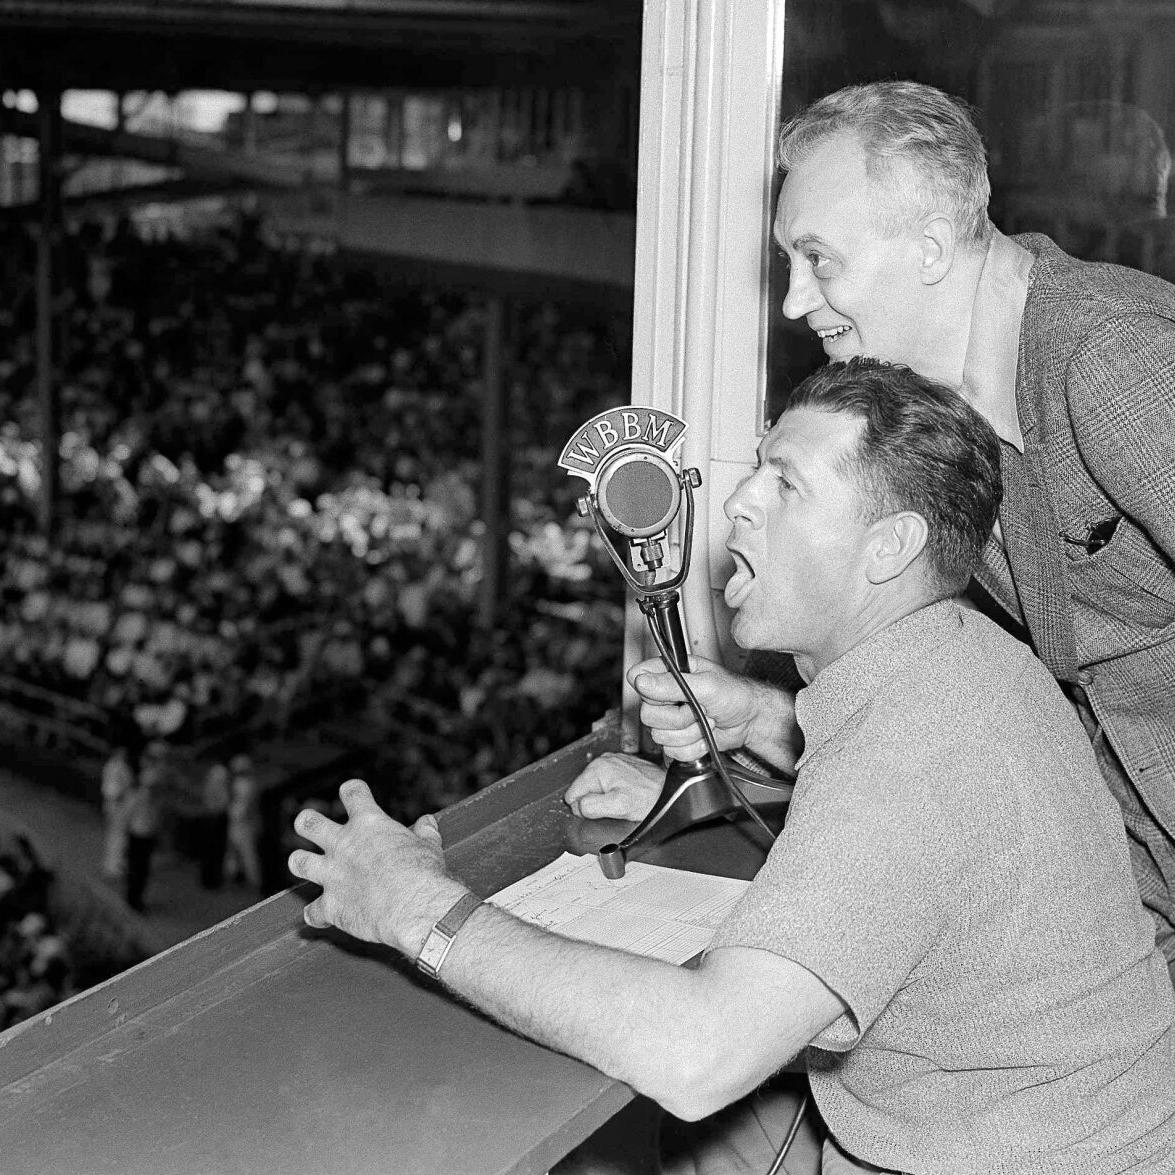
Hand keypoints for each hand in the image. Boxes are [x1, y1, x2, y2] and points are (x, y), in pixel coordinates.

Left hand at [288, 778, 467, 957]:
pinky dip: (316, 914)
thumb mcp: (429, 846)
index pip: (352, 794)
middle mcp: (344, 845)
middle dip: (306, 823)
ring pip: (298, 862)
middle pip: (309, 823)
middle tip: (308, 825)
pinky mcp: (331, 906)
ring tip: (305, 864)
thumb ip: (424, 832)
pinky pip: (312, 912)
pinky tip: (321, 916)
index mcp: (369, 824)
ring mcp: (332, 876)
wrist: (413, 908)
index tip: (353, 794)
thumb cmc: (423, 874)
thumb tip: (427, 822)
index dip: (352, 791)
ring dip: (301, 863)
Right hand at [564, 752, 664, 821]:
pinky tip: (626, 794)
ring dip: (604, 797)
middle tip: (615, 806)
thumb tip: (577, 807)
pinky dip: (613, 791)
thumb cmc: (649, 799)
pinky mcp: (622, 765)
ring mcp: (613, 761)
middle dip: (595, 802)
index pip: (572, 795)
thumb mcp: (617, 808)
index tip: (601, 810)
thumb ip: (591, 807)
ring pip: (595, 787)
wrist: (670, 791)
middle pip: (583, 790)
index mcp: (598, 768)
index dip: (584, 809)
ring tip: (623, 800)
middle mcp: (604, 761)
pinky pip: (607, 783)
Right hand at [627, 655, 762, 761]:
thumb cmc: (734, 694)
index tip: (674, 696)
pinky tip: (704, 736)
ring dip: (690, 733)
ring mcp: (669, 718)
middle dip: (679, 718)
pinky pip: (671, 751)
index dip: (651, 691)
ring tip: (706, 721)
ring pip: (659, 736)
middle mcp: (665, 694)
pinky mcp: (676, 739)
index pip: (637, 678)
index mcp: (670, 672)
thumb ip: (672, 684)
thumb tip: (641, 681)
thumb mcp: (706, 684)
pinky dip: (692, 747)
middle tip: (700, 709)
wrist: (749, 721)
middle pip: (647, 714)